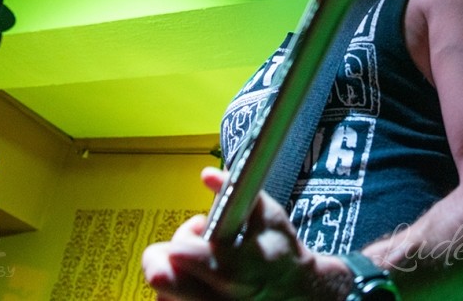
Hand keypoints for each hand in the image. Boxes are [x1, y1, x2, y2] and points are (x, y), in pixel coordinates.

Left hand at [143, 166, 336, 299]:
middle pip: (161, 277)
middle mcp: (220, 297)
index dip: (185, 235)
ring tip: (196, 270)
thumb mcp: (268, 216)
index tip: (199, 231)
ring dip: (174, 277)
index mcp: (233, 267)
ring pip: (163, 295)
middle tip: (183, 252)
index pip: (180, 252)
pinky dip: (177, 295)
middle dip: (165, 258)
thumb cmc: (282, 252)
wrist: (301, 293)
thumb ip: (236, 191)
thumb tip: (208, 175)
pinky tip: (198, 285)